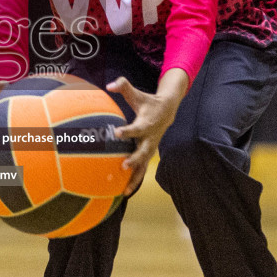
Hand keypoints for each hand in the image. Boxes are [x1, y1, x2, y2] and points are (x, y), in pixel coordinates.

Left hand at [107, 76, 183, 195]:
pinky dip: (135, 180)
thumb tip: (109, 84)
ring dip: (135, 177)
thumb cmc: (148, 102)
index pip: (137, 128)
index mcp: (146, 123)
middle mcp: (150, 138)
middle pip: (143, 151)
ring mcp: (150, 148)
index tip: (116, 133)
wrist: (167, 111)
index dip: (127, 131)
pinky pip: (142, 169)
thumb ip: (123, 86)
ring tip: (124, 190)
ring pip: (144, 165)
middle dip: (134, 159)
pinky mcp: (148, 154)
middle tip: (123, 166)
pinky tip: (125, 191)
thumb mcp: (137, 94)